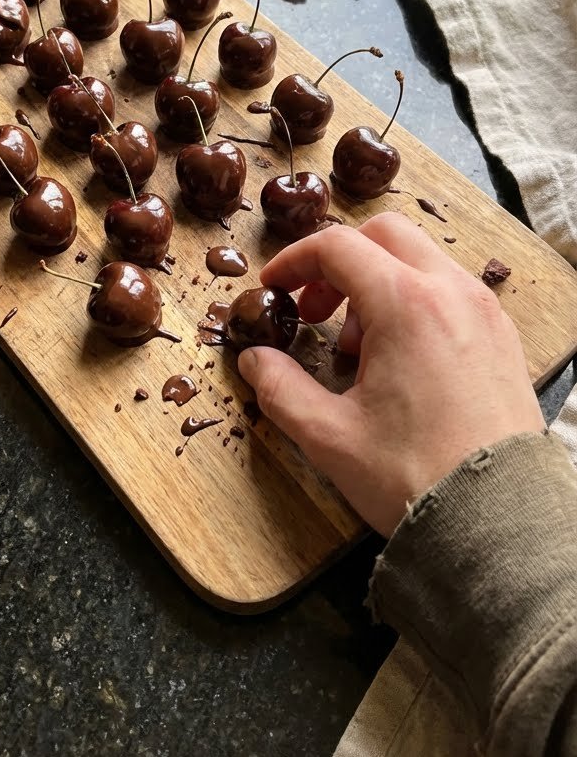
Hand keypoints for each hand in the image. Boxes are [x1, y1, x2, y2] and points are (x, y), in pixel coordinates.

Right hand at [238, 214, 543, 535]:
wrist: (498, 520)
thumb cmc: (416, 477)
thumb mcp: (329, 436)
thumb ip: (280, 389)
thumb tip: (254, 361)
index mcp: (406, 304)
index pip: (337, 247)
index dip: (294, 262)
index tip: (273, 289)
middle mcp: (451, 292)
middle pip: (384, 236)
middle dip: (339, 263)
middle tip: (314, 312)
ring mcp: (484, 312)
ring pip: (421, 261)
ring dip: (378, 284)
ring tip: (358, 350)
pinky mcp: (503, 337)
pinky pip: (451, 292)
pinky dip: (415, 304)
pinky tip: (399, 362)